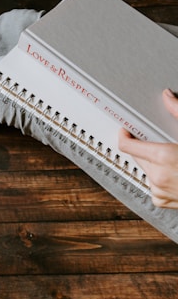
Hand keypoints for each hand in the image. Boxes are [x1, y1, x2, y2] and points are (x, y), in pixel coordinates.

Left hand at [118, 89, 177, 208]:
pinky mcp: (162, 201)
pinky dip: (158, 178)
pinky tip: (173, 174)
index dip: (125, 135)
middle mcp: (157, 176)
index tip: (126, 130)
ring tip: (173, 160)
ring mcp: (159, 190)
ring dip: (152, 163)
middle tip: (160, 142)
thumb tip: (167, 97)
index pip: (127, 145)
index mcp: (163, 157)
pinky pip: (152, 185)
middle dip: (142, 147)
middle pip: (136, 156)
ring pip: (145, 169)